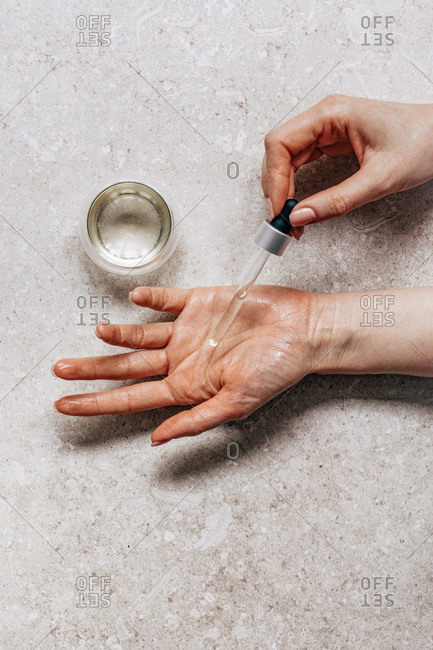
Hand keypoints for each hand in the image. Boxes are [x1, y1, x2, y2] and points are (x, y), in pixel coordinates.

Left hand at [53, 286, 317, 444]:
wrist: (302, 331)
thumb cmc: (276, 371)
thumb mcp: (236, 405)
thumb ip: (195, 421)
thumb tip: (156, 441)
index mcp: (186, 386)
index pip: (132, 398)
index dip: (97, 403)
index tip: (65, 406)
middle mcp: (181, 359)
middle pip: (126, 367)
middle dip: (92, 370)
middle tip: (60, 370)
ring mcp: (188, 330)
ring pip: (140, 333)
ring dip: (118, 333)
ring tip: (98, 332)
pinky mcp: (200, 302)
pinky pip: (167, 300)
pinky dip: (150, 298)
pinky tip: (134, 298)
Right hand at [261, 94, 432, 225]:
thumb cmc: (423, 143)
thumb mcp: (380, 179)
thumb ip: (337, 201)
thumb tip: (300, 218)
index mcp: (333, 113)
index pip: (281, 143)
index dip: (274, 179)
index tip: (278, 210)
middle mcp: (325, 116)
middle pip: (278, 150)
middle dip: (275, 187)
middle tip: (280, 221)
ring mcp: (327, 127)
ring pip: (286, 158)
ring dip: (283, 188)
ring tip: (289, 218)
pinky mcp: (332, 140)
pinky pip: (301, 162)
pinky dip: (295, 185)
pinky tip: (298, 204)